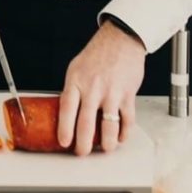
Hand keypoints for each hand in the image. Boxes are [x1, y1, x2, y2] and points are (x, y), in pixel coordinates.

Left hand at [58, 22, 145, 154]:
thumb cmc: (96, 55)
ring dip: (107, 142)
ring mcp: (111, 92)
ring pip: (109, 125)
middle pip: (86, 122)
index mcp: (76, 81)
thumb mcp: (76, 69)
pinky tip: (121, 137)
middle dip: (84, 143)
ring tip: (104, 149)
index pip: (67, 108)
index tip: (64, 142)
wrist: (120, 40)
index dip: (65, 128)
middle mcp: (93, 88)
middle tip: (82, 152)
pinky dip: (125, 132)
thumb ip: (73, 90)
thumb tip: (67, 114)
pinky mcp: (128, 94)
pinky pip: (127, 119)